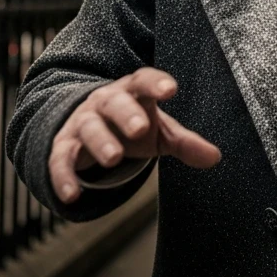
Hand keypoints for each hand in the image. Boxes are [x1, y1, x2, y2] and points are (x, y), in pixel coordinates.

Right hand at [49, 66, 220, 204]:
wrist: (84, 124)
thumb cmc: (131, 124)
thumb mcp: (160, 132)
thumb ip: (185, 143)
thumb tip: (216, 157)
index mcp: (132, 92)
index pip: (144, 81)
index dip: (156, 83)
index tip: (171, 89)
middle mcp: (105, 102)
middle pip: (114, 102)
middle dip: (126, 113)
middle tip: (140, 128)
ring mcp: (82, 122)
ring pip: (89, 128)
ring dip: (100, 142)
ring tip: (113, 158)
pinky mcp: (63, 146)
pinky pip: (61, 159)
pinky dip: (64, 176)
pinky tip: (72, 195)